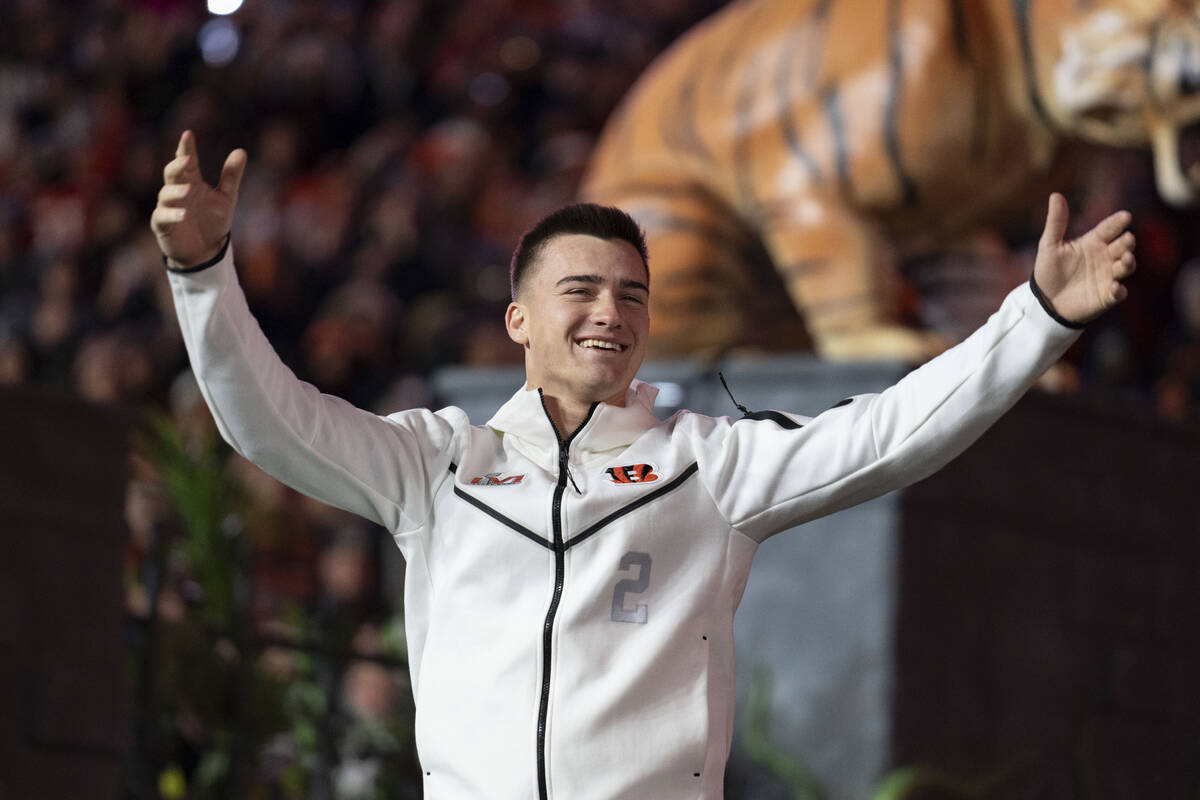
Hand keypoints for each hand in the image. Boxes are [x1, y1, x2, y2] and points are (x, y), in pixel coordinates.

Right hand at [151, 130, 246, 267]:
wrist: (205, 251)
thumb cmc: (213, 221)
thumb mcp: (226, 198)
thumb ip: (231, 176)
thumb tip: (241, 151)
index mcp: (192, 181)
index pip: (187, 161)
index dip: (186, 147)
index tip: (188, 134)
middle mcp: (177, 190)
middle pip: (172, 173)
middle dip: (178, 165)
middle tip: (188, 160)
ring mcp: (168, 207)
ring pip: (166, 194)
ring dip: (176, 191)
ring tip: (189, 190)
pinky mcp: (162, 224)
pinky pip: (162, 217)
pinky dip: (172, 215)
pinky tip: (183, 214)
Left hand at [1032, 192, 1135, 324]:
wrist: (1045, 301)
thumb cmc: (1049, 270)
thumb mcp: (1049, 245)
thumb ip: (1056, 222)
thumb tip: (1055, 194)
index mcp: (1093, 242)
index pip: (1109, 229)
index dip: (1117, 223)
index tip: (1125, 216)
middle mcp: (1105, 257)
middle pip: (1121, 246)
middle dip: (1126, 242)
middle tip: (1127, 238)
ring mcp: (1108, 276)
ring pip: (1125, 266)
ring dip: (1127, 262)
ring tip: (1125, 258)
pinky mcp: (1107, 296)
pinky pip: (1117, 293)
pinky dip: (1118, 291)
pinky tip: (1115, 287)